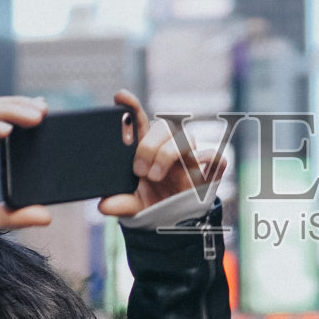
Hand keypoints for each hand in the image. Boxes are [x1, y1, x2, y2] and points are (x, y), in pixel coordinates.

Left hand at [98, 90, 226, 217]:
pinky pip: (215, 156)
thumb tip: (104, 206)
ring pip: (187, 137)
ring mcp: (190, 157)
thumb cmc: (152, 202)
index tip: (120, 96)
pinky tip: (194, 165)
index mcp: (148, 148)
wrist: (175, 222)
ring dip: (168, 153)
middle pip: (164, 126)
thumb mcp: (132, 204)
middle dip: (149, 144)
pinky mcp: (209, 170)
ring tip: (154, 176)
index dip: (131, 106)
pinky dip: (207, 158)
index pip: (140, 121)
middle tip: (138, 170)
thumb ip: (119, 202)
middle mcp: (170, 147)